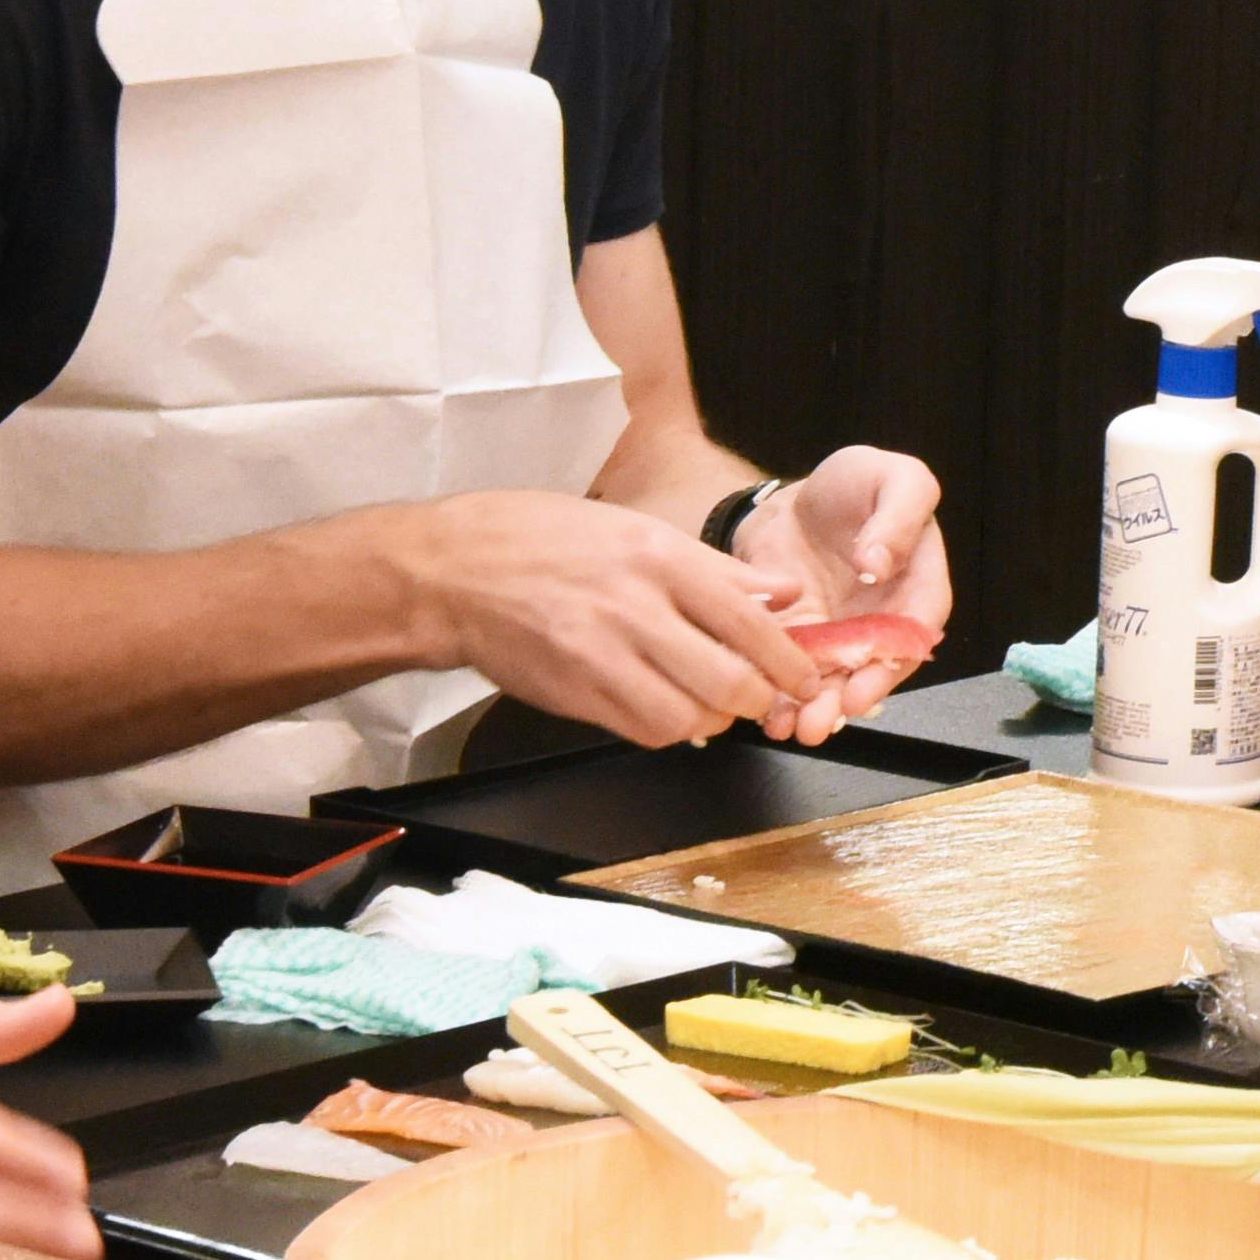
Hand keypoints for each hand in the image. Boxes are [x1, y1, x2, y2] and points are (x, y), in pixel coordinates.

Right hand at [414, 491, 807, 748]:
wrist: (452, 572)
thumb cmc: (541, 540)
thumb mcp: (633, 530)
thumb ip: (713, 570)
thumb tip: (782, 594)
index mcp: (656, 558)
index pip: (749, 620)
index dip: (789, 658)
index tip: (807, 674)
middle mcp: (633, 608)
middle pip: (728, 681)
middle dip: (760, 699)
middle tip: (766, 696)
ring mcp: (601, 656)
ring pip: (687, 718)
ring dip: (713, 719)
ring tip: (714, 703)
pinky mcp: (574, 694)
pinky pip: (643, 730)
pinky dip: (669, 729)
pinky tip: (669, 708)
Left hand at [728, 447, 949, 742]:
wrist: (796, 501)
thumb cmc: (858, 485)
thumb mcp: (894, 479)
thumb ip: (899, 516)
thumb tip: (880, 564)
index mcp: (918, 584)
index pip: (913, 632)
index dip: (889, 666)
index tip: (861, 691)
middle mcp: (883, 622)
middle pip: (871, 670)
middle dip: (843, 701)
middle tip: (817, 723)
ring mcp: (842, 637)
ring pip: (831, 681)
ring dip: (810, 708)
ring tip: (786, 726)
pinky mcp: (801, 641)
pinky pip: (792, 671)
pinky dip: (778, 693)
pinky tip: (762, 709)